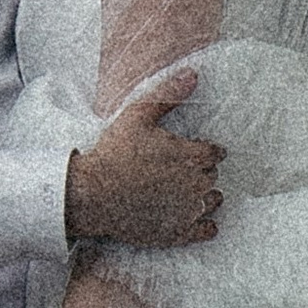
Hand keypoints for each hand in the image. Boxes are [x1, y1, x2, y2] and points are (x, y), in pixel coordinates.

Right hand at [66, 74, 221, 248]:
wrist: (92, 194)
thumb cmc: (114, 153)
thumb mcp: (138, 115)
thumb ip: (168, 95)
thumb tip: (193, 74)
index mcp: (192, 156)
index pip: (216, 152)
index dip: (205, 150)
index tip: (193, 150)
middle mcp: (196, 184)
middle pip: (213, 176)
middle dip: (202, 171)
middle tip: (182, 169)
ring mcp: (189, 211)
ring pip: (214, 201)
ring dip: (205, 195)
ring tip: (186, 191)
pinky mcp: (179, 233)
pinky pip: (207, 230)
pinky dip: (205, 225)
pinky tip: (193, 218)